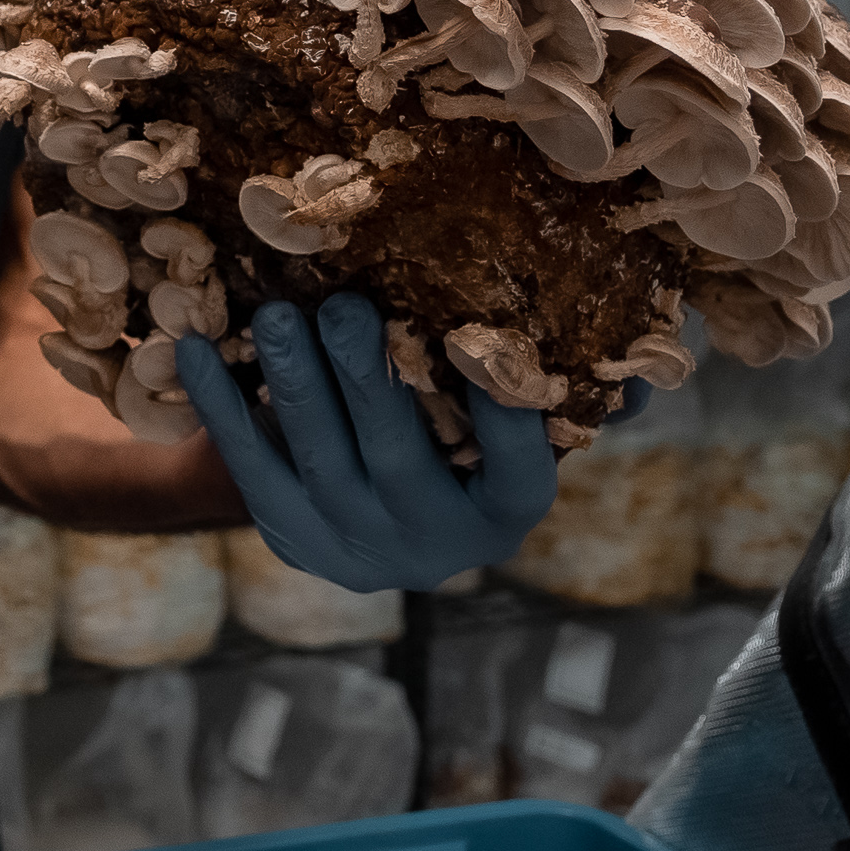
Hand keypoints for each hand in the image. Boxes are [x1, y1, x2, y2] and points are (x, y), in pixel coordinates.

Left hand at [176, 295, 632, 592]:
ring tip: (278, 316)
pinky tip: (193, 348)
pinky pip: (249, 465)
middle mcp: (433, 539)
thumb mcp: (520, 431)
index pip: (515, 465)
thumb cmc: (467, 454)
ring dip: (294, 384)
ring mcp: (354, 543)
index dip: (503, 415)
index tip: (485, 348)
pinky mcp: (289, 533)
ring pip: (319, 458)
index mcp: (504, 510)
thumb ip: (571, 391)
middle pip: (397, 455)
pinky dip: (221, 406)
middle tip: (346, 307)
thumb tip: (657, 340)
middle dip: (368, 379)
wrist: (379, 538)